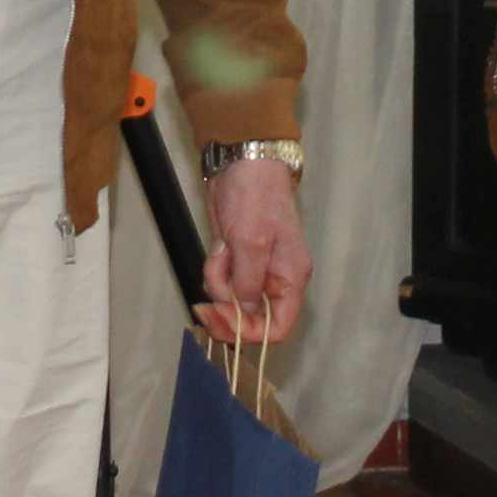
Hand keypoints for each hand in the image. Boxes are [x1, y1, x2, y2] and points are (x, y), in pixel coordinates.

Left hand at [195, 153, 310, 348]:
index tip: (226, 324)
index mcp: (290, 279)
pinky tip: (218, 248)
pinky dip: (214, 271)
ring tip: (220, 253)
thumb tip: (244, 314)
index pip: (278, 327)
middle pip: (251, 319)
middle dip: (227, 311)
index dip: (253, 334)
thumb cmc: (255, 198)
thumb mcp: (251, 242)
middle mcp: (274, 280)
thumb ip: (248, 283)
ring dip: (218, 284)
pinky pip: (220, 282)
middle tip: (206, 305)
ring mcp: (253, 270)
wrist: (240, 163)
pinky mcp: (235, 260)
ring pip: (231, 301)